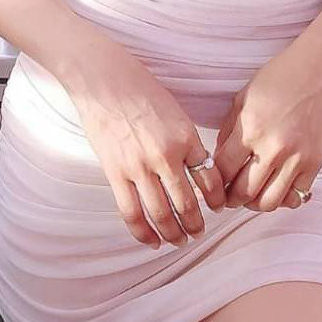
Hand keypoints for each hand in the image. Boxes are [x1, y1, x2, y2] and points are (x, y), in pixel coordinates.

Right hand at [69, 42, 227, 248]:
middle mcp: (166, 156)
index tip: (218, 208)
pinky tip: (152, 241)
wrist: (104, 80)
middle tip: (200, 232)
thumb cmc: (141, 89)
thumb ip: (186, 142)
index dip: (216, 200)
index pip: (209, 179)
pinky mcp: (116, 174)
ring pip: (162, 214)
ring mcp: (139, 167)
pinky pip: (132, 213)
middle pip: (188, 204)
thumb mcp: (175, 112)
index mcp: (186, 138)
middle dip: (197, 224)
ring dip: (174, 233)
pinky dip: (143, 233)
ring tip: (180, 241)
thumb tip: (197, 169)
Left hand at [212, 43, 321, 212]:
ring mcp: (297, 158)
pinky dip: (281, 198)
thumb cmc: (278, 79)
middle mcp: (274, 148)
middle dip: (229, 199)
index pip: (223, 171)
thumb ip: (229, 133)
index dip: (212, 182)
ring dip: (254, 203)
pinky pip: (295, 197)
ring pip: (268, 202)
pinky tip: (273, 186)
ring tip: (249, 195)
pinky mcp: (315, 164)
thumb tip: (218, 163)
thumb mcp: (242, 99)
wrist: (318, 72)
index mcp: (251, 129)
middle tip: (226, 196)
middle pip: (243, 193)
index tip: (210, 184)